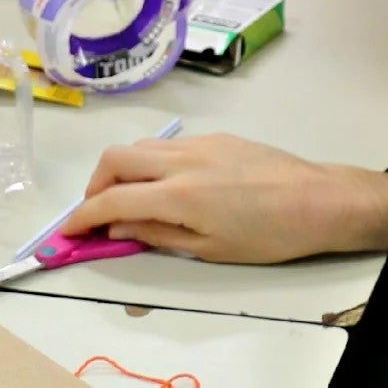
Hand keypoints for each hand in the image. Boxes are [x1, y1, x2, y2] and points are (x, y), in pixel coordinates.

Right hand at [58, 132, 387, 265]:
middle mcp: (180, 160)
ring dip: (121, 171)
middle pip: (114, 159)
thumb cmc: (269, 236)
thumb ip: (158, 235)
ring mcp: (198, 143)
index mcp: (178, 194)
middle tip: (97, 215)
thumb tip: (117, 230)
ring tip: (129, 202)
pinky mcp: (216, 137)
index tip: (67, 233)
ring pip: (139, 147)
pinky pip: (167, 147)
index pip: (110, 201)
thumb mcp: (210, 250)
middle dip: (94, 186)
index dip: (82, 217)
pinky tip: (167, 188)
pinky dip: (150, 164)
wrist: (320, 200)